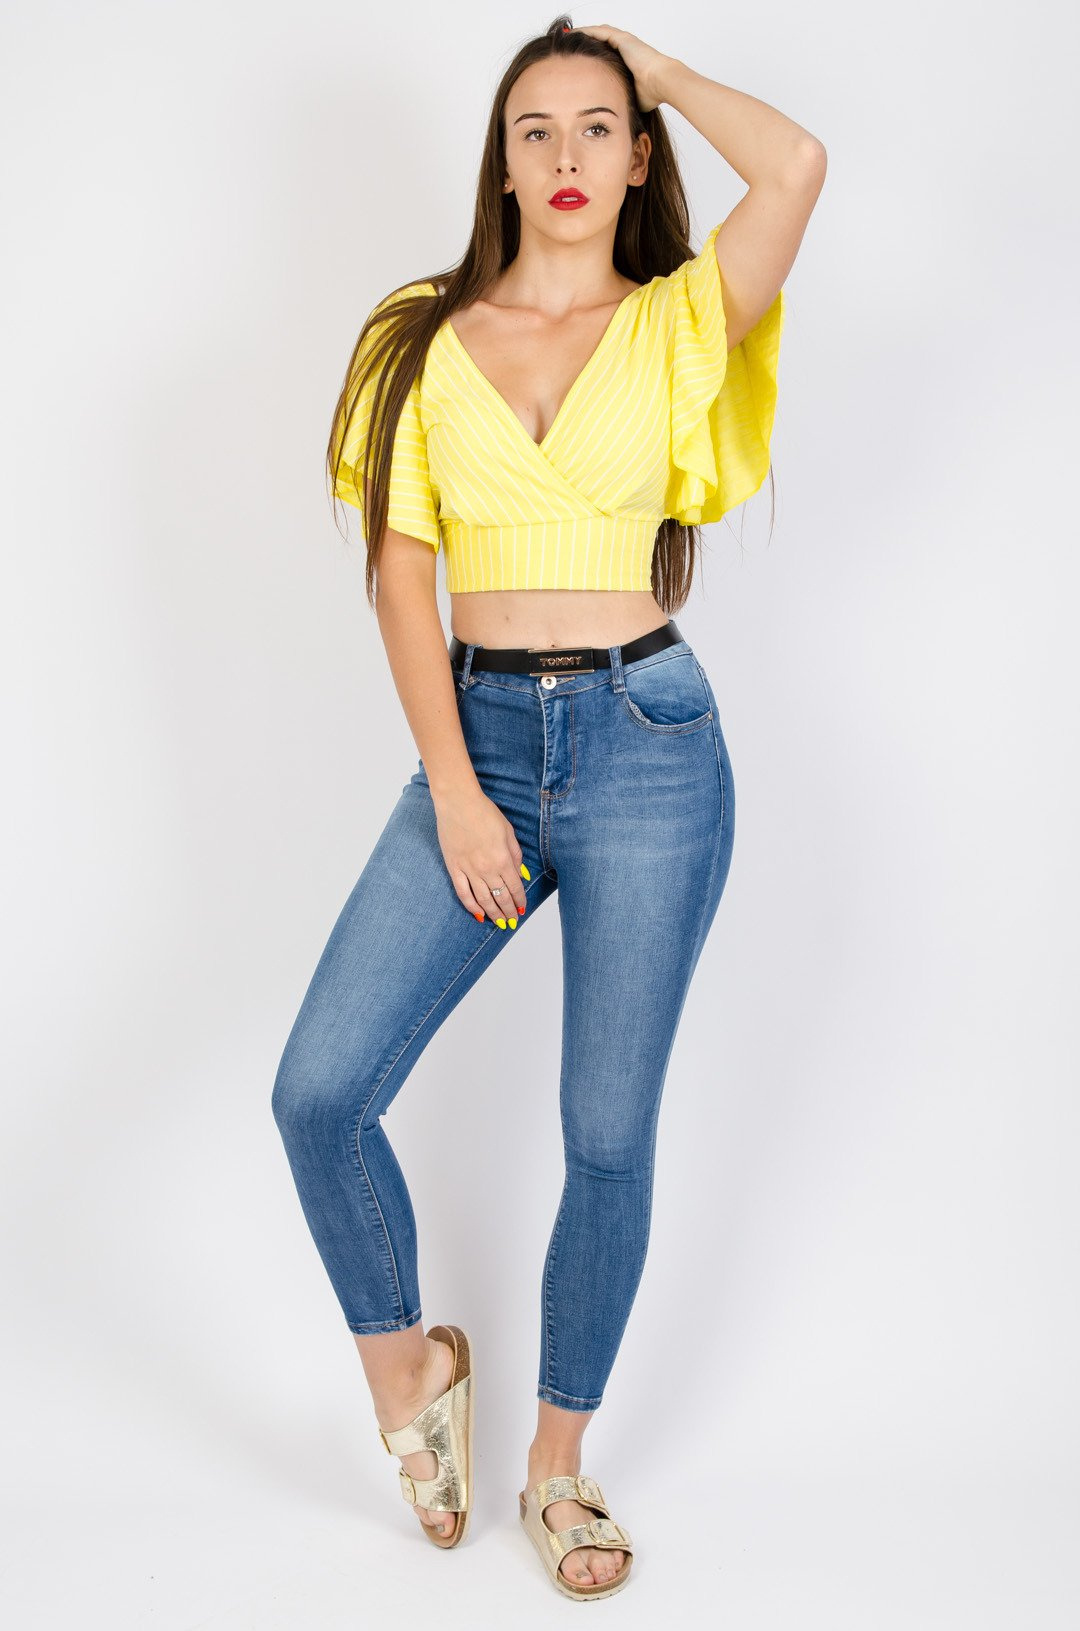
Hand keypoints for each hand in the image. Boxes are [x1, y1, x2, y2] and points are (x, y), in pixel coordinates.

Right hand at [434, 785, 528, 926]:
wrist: (458, 803)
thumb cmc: (485, 813)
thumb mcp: (508, 832)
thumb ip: (516, 855)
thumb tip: (522, 874)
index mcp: (503, 859)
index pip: (515, 888)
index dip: (519, 901)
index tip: (521, 909)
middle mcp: (487, 868)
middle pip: (500, 897)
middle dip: (508, 911)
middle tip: (512, 921)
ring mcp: (469, 870)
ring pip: (483, 899)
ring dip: (493, 913)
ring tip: (499, 923)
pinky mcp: (454, 868)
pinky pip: (463, 893)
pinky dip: (471, 906)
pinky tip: (478, 914)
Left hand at [571, 24, 673, 112]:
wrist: (661, 83)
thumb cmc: (651, 94)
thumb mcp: (629, 97)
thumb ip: (619, 99)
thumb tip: (612, 118)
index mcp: (626, 61)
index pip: (604, 56)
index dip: (591, 58)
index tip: (577, 63)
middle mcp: (624, 49)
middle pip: (599, 43)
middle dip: (584, 44)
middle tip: (567, 48)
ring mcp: (623, 42)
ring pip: (598, 34)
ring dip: (582, 35)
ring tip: (566, 38)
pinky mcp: (622, 39)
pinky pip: (599, 32)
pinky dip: (586, 32)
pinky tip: (573, 34)